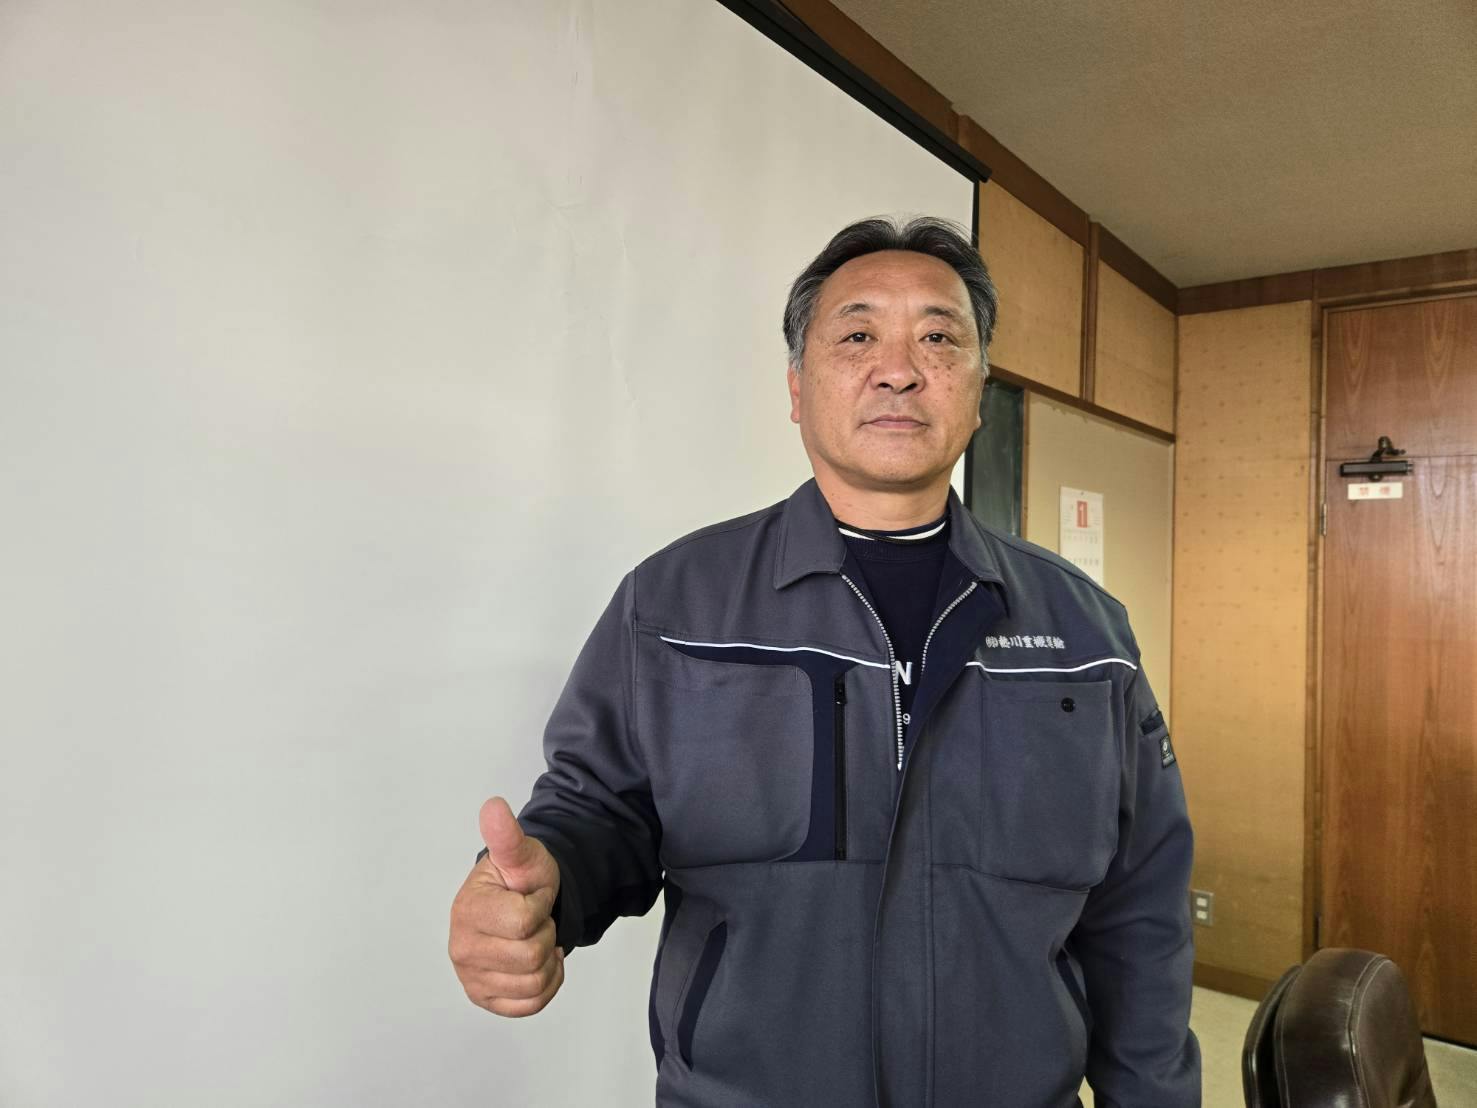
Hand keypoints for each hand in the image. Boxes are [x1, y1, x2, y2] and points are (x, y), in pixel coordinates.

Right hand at [449, 796, 564, 1016]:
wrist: (521, 903)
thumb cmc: (520, 879)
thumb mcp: (520, 855)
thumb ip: (506, 837)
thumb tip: (493, 807)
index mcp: (468, 911)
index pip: (524, 922)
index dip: (539, 907)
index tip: (530, 896)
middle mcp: (462, 949)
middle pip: (532, 957)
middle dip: (545, 933)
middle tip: (534, 919)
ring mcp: (472, 977)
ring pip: (534, 983)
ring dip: (548, 960)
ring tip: (535, 938)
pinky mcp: (485, 998)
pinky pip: (531, 1005)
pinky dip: (546, 984)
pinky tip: (538, 963)